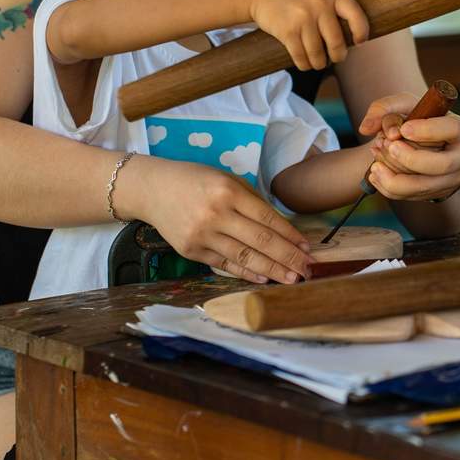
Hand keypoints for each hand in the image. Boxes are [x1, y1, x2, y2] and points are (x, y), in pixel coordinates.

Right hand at [124, 156, 313, 283]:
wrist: (152, 189)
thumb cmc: (196, 180)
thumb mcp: (227, 179)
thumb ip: (252, 201)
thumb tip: (283, 229)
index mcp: (228, 192)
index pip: (268, 218)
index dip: (291, 236)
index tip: (308, 248)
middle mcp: (216, 214)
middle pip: (260, 241)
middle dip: (288, 258)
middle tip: (308, 270)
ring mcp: (201, 235)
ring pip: (244, 257)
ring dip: (271, 270)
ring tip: (291, 279)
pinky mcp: (190, 251)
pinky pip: (224, 264)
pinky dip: (245, 273)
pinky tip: (263, 279)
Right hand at [248, 0, 368, 70]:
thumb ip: (334, 9)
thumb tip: (351, 39)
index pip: (355, 14)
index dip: (361, 31)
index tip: (359, 42)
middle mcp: (319, 4)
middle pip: (336, 42)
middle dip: (337, 56)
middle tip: (335, 58)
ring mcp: (303, 18)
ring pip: (318, 54)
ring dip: (319, 64)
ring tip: (318, 63)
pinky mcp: (288, 31)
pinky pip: (301, 57)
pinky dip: (304, 64)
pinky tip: (305, 63)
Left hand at [358, 92, 459, 200]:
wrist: (424, 144)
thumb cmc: (418, 120)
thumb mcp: (404, 105)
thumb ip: (383, 108)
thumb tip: (365, 128)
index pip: (451, 129)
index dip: (427, 131)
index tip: (403, 129)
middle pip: (442, 164)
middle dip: (410, 159)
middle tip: (388, 146)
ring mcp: (453, 179)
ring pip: (424, 186)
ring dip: (395, 177)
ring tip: (374, 165)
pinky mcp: (438, 194)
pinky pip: (412, 196)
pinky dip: (390, 187)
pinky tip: (376, 174)